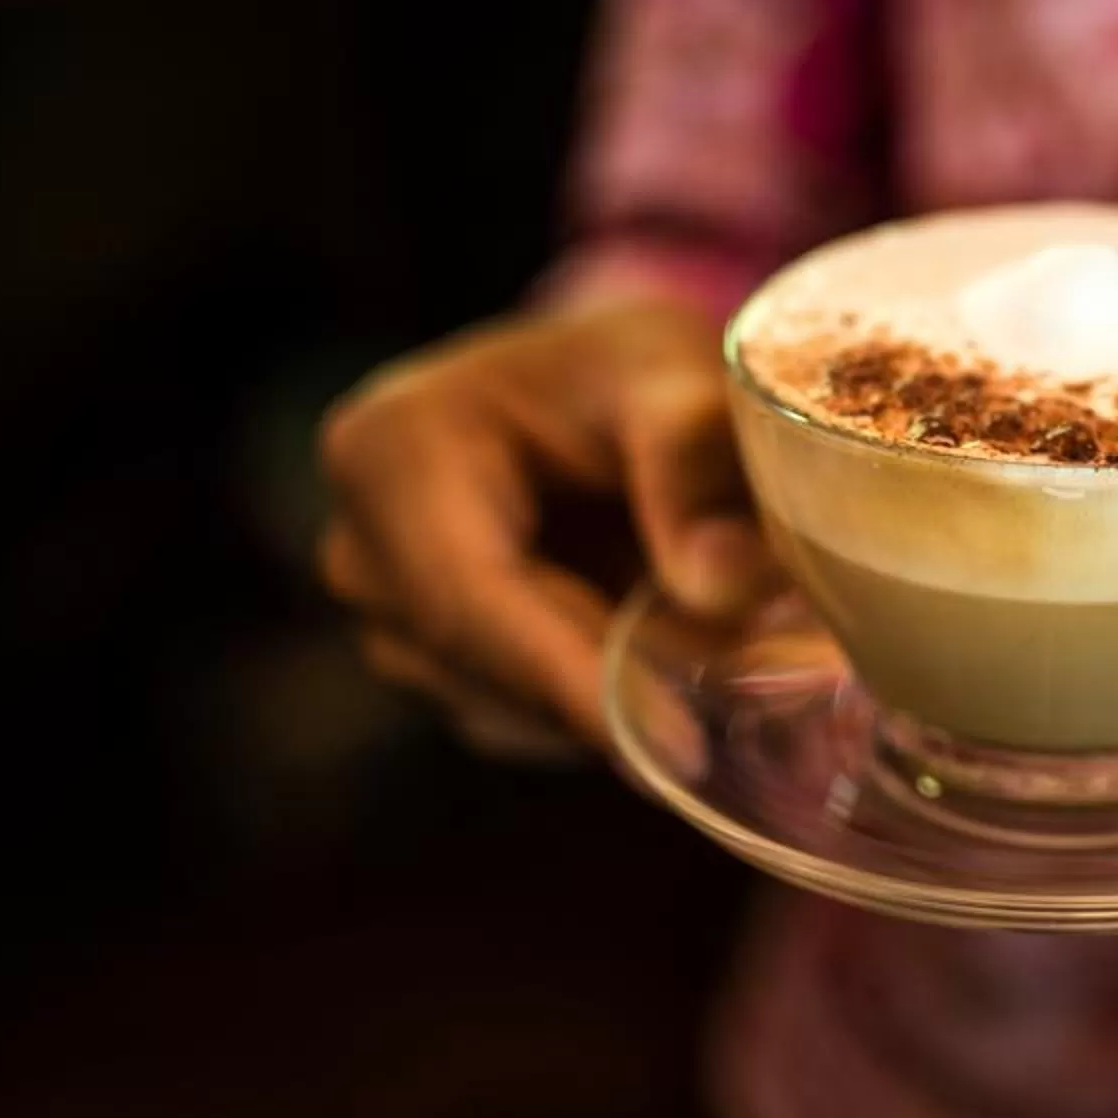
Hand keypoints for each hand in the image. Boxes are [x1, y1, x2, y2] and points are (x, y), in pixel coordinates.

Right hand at [317, 295, 769, 756]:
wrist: (598, 394)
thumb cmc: (631, 372)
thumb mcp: (673, 374)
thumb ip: (696, 461)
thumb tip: (719, 588)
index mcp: (391, 453)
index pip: (472, 598)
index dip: (575, 679)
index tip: (678, 745)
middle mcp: (361, 547)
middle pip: (492, 667)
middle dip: (622, 687)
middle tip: (756, 690)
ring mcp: (387, 619)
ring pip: (516, 709)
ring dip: (624, 695)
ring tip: (729, 644)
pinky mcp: (435, 668)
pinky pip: (529, 720)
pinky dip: (608, 704)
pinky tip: (672, 655)